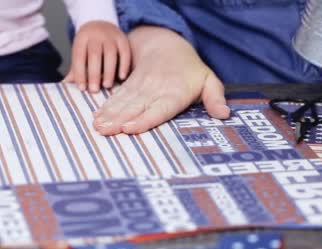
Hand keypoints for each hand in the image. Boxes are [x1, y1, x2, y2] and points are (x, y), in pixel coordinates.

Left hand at [64, 20, 130, 92]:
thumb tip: (65, 83)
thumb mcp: (80, 52)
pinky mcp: (123, 38)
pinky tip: (121, 77)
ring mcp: (110, 36)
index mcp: (82, 38)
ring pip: (110, 53)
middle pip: (94, 54)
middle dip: (94, 74)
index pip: (79, 56)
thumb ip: (75, 68)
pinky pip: (125, 52)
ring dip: (109, 71)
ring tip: (107, 85)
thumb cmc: (88, 45)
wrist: (101, 24)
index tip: (82, 88)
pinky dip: (124, 65)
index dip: (80, 73)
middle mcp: (96, 35)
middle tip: (94, 90)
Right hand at [93, 26, 229, 135]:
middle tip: (105, 130)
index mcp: (174, 93)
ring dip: (109, 115)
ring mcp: (140, 87)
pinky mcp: (130, 86)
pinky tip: (97, 117)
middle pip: (136, 107)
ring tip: (98, 126)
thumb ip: (215, 98)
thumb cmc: (191, 71)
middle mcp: (155, 90)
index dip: (144, 119)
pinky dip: (106, 107)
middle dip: (119, 119)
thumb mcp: (209, 81)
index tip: (129, 127)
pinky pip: (117, 97)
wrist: (168, 45)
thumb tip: (224, 114)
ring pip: (123, 102)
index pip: (159, 109)